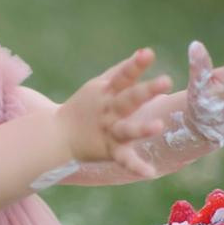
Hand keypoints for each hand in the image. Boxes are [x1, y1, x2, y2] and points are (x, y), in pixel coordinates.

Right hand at [55, 48, 174, 175]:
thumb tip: (144, 51)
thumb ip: (122, 71)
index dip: (135, 65)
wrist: (57, 136)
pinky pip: (123, 159)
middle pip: (128, 99)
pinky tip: (150, 173)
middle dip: (146, 90)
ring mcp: (108, 131)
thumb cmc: (84, 107)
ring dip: (141, 129)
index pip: (123, 76)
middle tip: (166, 81)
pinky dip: (135, 167)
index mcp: (106, 93)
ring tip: (159, 126)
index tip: (149, 54)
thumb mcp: (99, 86)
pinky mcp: (108, 150)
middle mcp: (108, 110)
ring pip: (126, 130)